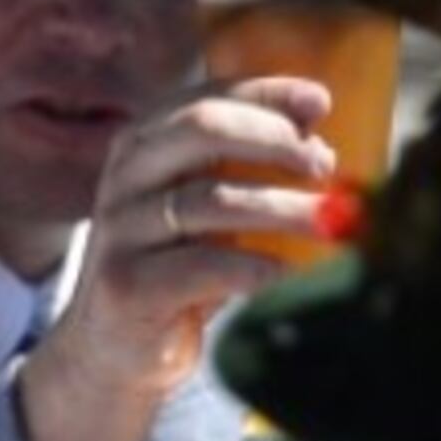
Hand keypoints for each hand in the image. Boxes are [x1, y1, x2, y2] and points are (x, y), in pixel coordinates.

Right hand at [18, 75, 332, 440]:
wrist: (112, 347)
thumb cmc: (175, 266)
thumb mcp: (203, 208)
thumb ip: (243, 171)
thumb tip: (322, 143)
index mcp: (144, 143)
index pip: (206, 96)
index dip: (265, 92)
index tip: (321, 102)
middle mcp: (124, 176)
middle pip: (202, 129)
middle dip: (273, 138)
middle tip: (325, 165)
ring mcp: (120, 230)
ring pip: (210, 199)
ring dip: (282, 208)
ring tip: (329, 222)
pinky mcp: (126, 284)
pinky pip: (201, 265)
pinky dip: (253, 266)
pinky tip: (286, 271)